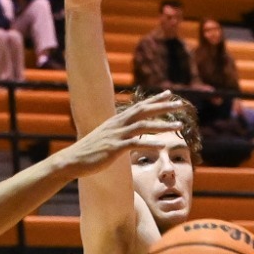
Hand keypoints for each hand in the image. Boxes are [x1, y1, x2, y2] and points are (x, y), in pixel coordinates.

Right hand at [54, 92, 196, 178]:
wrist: (73, 159)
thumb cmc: (91, 151)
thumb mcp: (107, 137)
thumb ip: (119, 133)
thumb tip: (130, 133)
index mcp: (117, 120)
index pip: (140, 106)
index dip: (155, 99)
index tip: (169, 94)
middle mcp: (118, 124)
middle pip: (144, 111)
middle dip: (163, 106)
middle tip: (181, 103)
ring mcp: (116, 135)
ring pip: (143, 126)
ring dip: (163, 125)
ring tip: (179, 126)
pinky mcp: (114, 148)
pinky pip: (135, 144)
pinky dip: (150, 143)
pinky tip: (162, 145)